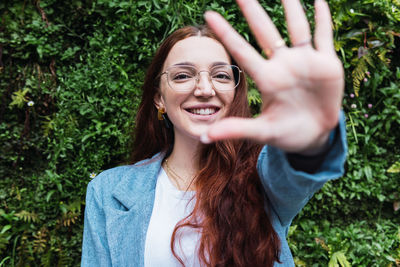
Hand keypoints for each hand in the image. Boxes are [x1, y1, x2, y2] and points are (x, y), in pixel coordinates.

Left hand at [202, 0, 343, 153]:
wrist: (314, 136)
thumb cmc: (286, 133)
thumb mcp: (261, 132)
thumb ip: (235, 130)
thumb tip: (204, 137)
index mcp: (267, 79)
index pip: (242, 51)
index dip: (226, 33)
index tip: (208, 14)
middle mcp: (283, 65)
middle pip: (265, 32)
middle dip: (253, 11)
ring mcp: (305, 62)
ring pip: (297, 27)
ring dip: (291, 7)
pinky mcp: (327, 64)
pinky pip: (324, 36)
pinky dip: (323, 18)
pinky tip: (318, 1)